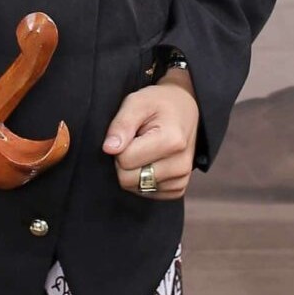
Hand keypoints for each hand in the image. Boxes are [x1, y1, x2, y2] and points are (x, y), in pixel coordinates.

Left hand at [102, 69, 198, 199]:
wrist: (185, 111)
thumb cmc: (159, 104)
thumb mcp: (137, 102)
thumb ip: (122, 124)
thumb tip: (108, 149)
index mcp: (172, 141)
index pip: (125, 160)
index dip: (119, 146)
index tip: (130, 133)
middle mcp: (180, 165)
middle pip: (128, 179)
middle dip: (124, 160)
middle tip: (135, 141)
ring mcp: (181, 180)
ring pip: (135, 188)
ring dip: (133, 169)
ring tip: (145, 148)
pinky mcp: (178, 190)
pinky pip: (145, 193)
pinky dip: (142, 178)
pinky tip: (151, 160)